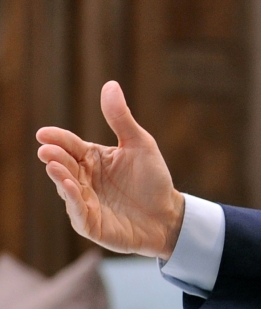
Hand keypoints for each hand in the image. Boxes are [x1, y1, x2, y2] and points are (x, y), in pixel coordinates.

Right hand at [36, 81, 184, 259]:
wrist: (168, 215)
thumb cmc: (152, 179)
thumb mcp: (140, 144)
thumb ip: (121, 118)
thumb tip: (110, 84)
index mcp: (93, 159)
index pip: (71, 145)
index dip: (58, 139)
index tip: (43, 133)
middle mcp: (84, 179)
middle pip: (65, 165)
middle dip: (54, 157)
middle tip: (46, 149)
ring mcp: (85, 202)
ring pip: (68, 188)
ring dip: (60, 177)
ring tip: (54, 165)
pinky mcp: (91, 224)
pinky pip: (79, 212)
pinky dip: (73, 200)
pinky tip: (70, 187)